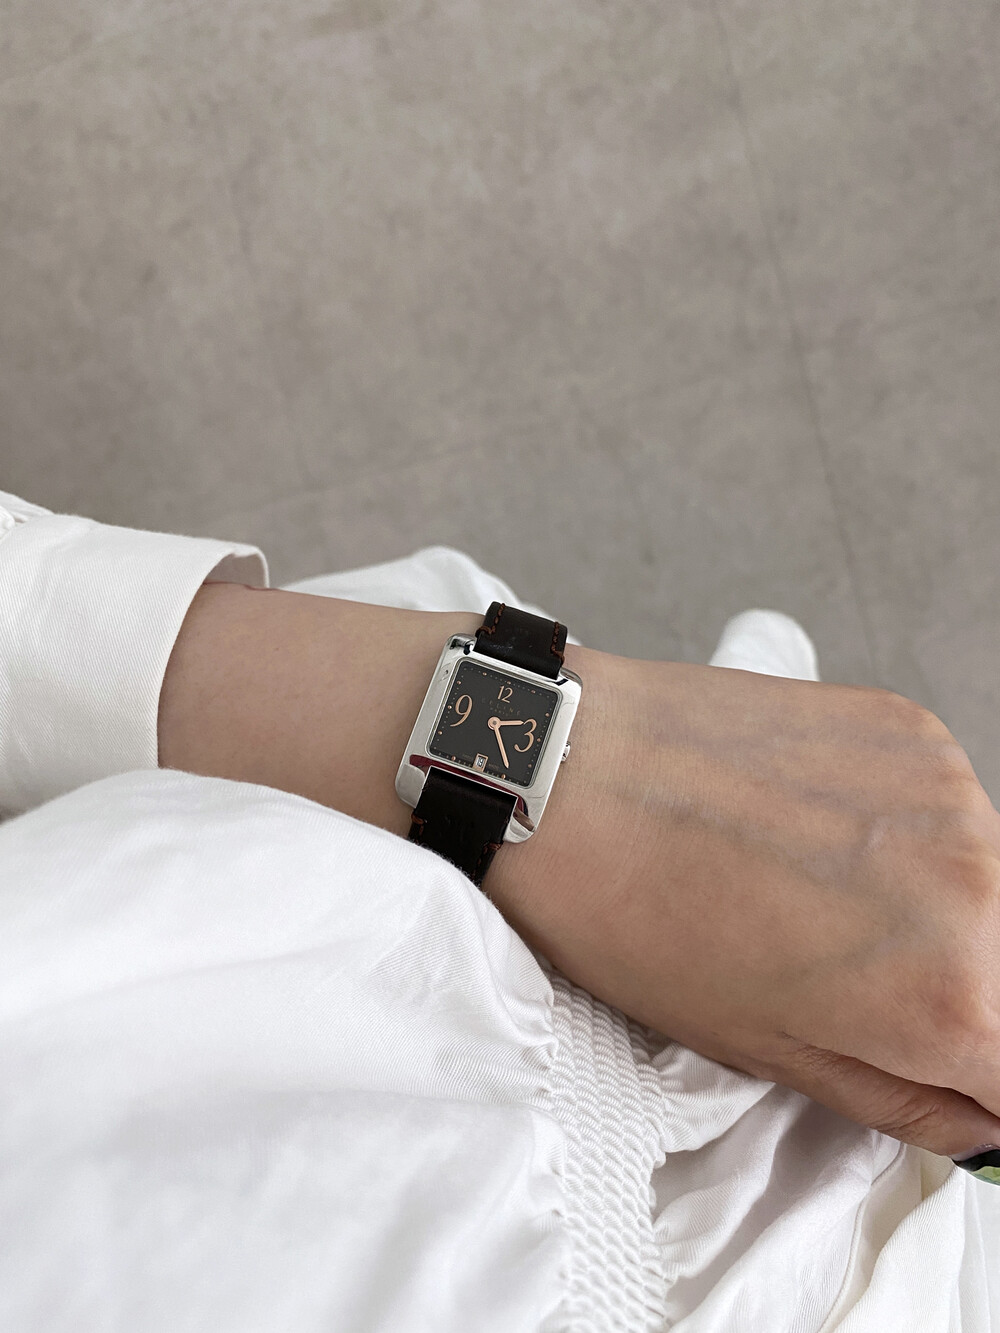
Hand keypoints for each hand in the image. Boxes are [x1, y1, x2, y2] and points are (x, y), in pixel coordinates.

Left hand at [160, 585, 999, 1162]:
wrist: (562, 770)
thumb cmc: (633, 918)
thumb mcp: (770, 1053)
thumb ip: (908, 1099)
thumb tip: (982, 1114)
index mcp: (946, 994)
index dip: (982, 1080)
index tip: (938, 1066)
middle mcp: (978, 882)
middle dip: (969, 998)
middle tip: (871, 986)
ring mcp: (951, 790)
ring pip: (995, 887)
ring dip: (945, 916)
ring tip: (828, 903)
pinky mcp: (912, 728)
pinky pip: (952, 809)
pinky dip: (911, 838)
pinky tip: (820, 837)